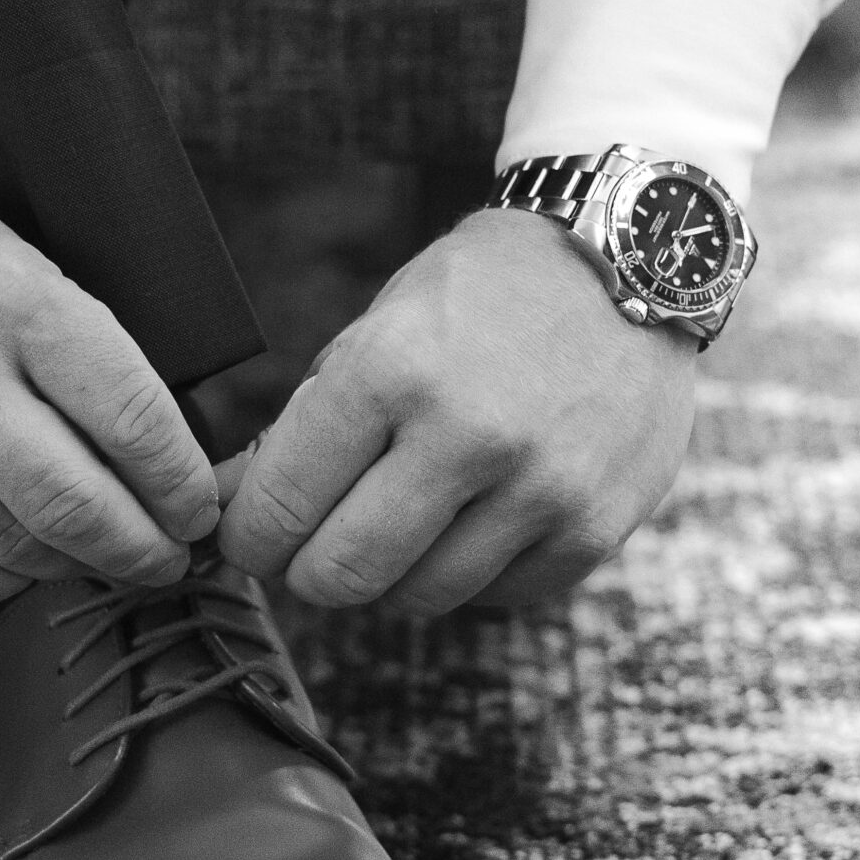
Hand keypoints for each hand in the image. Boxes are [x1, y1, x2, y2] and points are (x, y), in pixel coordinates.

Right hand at [0, 143, 217, 604]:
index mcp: (6, 299)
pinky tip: (25, 559)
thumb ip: (87, 351)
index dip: (183, 482)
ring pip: (12, 550)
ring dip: (78, 566)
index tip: (200, 507)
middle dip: (145, 547)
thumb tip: (173, 458)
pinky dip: (3, 580)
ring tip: (104, 556)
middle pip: (74, 505)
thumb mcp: (20, 258)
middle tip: (171, 556)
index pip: (131, 419)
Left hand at [215, 205, 695, 613]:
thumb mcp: (379, 329)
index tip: (253, 537)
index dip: (250, 537)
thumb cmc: (484, 296)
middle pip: (341, 572)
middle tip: (312, 549)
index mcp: (392, 371)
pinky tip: (473, 520)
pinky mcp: (593, 527)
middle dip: (309, 571)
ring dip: (393, 576)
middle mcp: (468, 435)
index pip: (281, 504)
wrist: (629, 261)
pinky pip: (497, 597)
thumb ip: (306, 423)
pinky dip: (471, 573)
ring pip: (418, 597)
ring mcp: (539, 488)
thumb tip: (230, 505)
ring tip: (400, 525)